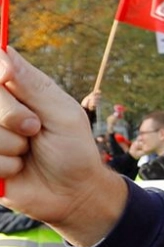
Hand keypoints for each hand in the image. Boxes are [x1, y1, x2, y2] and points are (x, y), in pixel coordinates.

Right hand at [0, 49, 130, 246]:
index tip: (7, 78)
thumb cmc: (74, 151)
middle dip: (12, 115)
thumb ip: (33, 85)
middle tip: (34, 128)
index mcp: (16, 90)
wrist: (73, 194)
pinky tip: (17, 168)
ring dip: (11, 144)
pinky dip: (5, 165)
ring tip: (28, 151)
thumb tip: (6, 53)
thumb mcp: (63, 114)